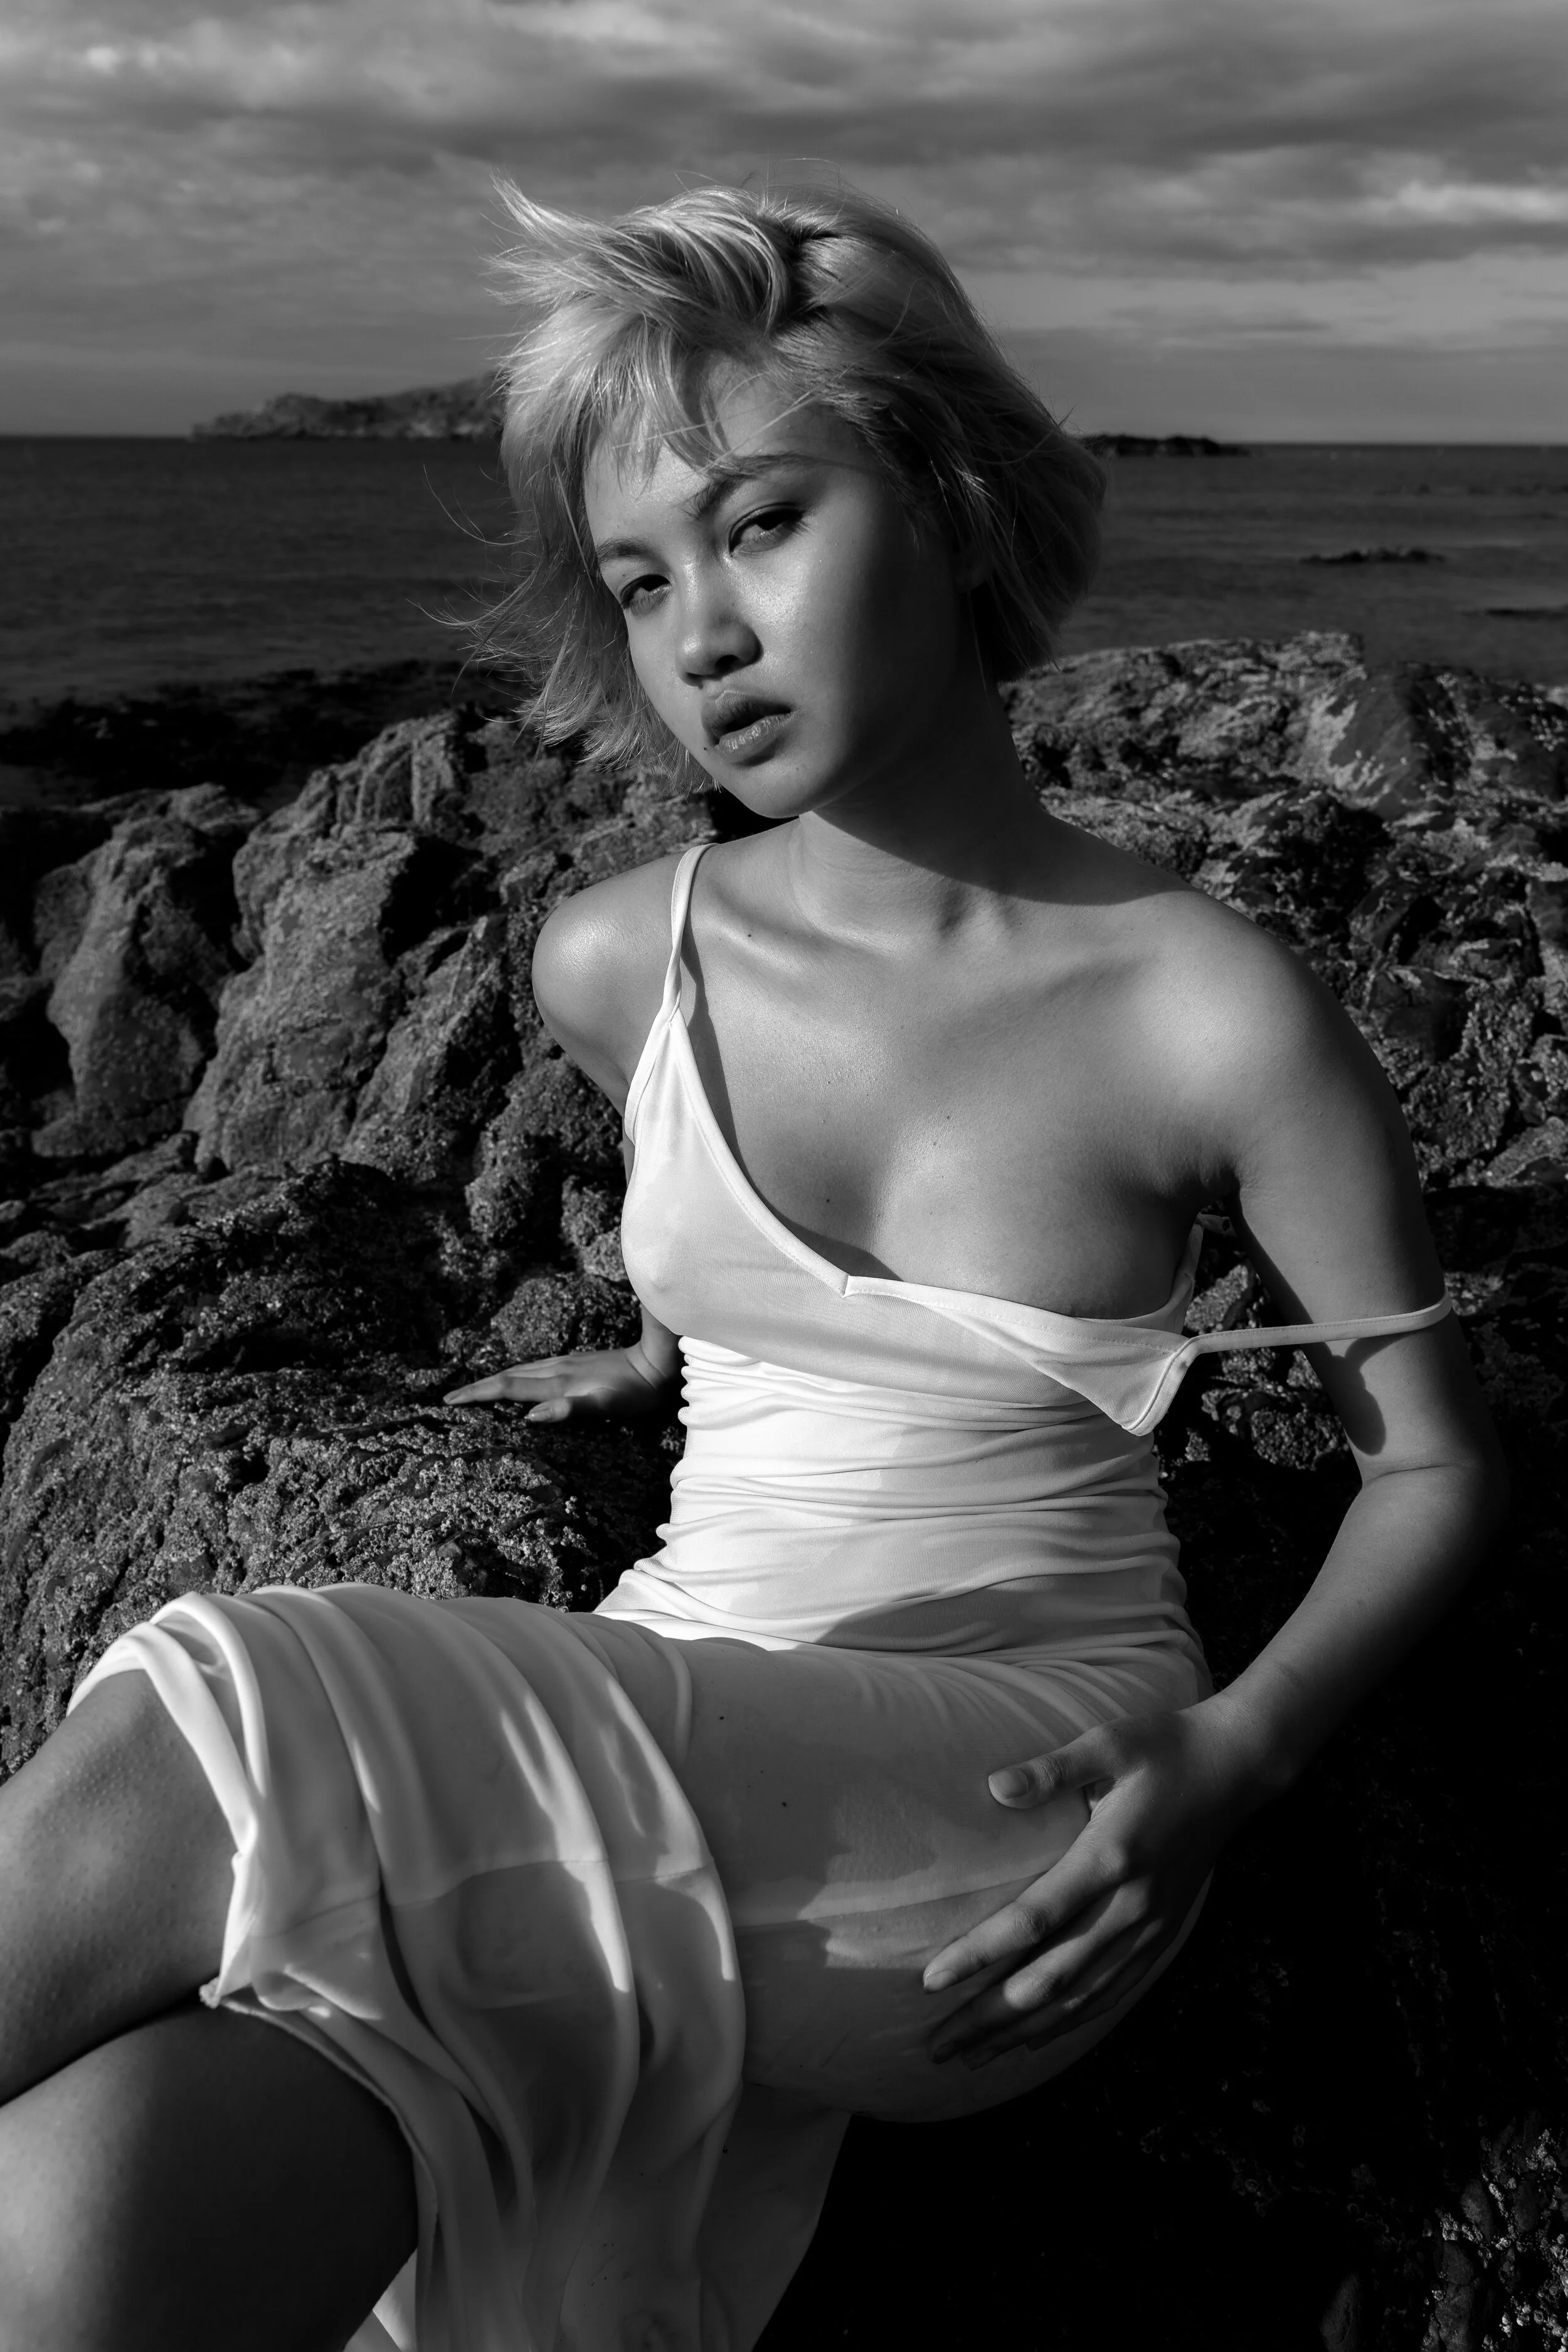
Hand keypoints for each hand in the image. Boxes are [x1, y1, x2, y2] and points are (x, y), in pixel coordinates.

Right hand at [444, 1341, 675, 1424]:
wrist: (657, 1365)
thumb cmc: (635, 1393)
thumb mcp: (605, 1407)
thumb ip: (569, 1410)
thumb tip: (529, 1416)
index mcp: (557, 1383)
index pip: (507, 1387)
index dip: (477, 1394)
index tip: (449, 1400)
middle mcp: (556, 1370)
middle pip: (507, 1377)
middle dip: (477, 1387)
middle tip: (451, 1398)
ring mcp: (565, 1364)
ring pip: (520, 1371)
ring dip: (495, 1381)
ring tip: (477, 1390)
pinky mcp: (575, 1363)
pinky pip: (534, 1370)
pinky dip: (515, 1377)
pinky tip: (519, 1381)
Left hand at [923, 1705, 1251, 2067]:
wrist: (1235, 1768)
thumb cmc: (1164, 1747)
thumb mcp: (1109, 1743)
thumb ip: (1052, 1769)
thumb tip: (995, 1787)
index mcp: (1110, 1856)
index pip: (1033, 1921)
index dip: (981, 1955)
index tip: (933, 1981)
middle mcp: (1130, 1904)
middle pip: (1050, 1977)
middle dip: (991, 2015)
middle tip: (938, 2045)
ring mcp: (1150, 1926)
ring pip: (1081, 1996)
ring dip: (1025, 2030)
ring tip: (974, 2055)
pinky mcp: (1162, 1935)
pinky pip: (1113, 1991)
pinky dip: (1071, 2021)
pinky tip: (1035, 2037)